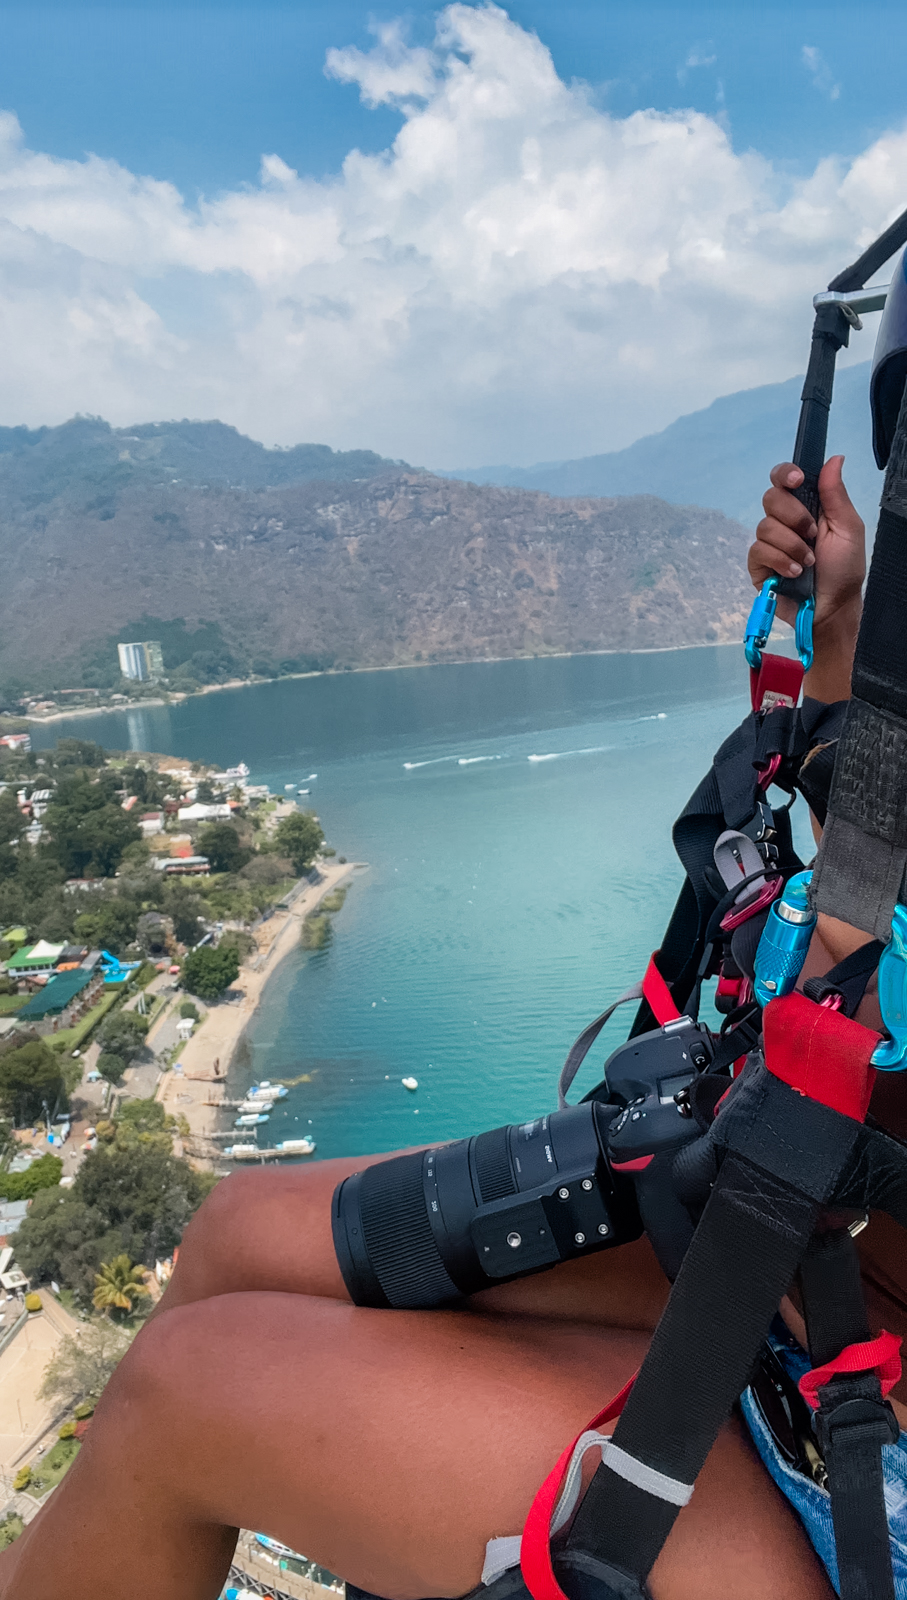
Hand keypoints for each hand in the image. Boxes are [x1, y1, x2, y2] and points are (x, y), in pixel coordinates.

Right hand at [748, 456, 864, 632]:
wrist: (832, 607)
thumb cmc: (844, 569)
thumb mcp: (848, 528)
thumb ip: (836, 494)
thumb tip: (834, 458)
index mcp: (806, 507)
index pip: (784, 479)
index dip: (785, 474)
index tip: (797, 481)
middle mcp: (784, 521)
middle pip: (770, 498)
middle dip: (794, 516)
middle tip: (812, 534)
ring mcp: (769, 544)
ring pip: (765, 527)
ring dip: (792, 546)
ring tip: (808, 563)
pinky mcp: (758, 566)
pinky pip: (758, 551)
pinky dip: (780, 561)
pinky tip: (794, 573)